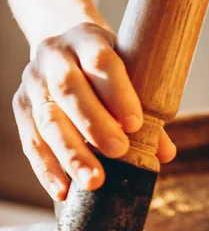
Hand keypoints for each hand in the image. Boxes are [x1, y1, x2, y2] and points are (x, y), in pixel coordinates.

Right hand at [12, 22, 176, 201]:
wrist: (68, 49)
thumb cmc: (109, 70)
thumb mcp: (131, 74)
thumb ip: (149, 111)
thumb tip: (165, 153)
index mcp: (86, 39)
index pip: (101, 61)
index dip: (118, 92)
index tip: (135, 123)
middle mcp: (54, 56)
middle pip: (69, 89)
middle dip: (94, 123)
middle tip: (118, 151)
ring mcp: (33, 82)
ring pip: (48, 118)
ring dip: (71, 153)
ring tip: (93, 181)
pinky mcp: (21, 107)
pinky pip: (31, 141)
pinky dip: (47, 169)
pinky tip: (63, 191)